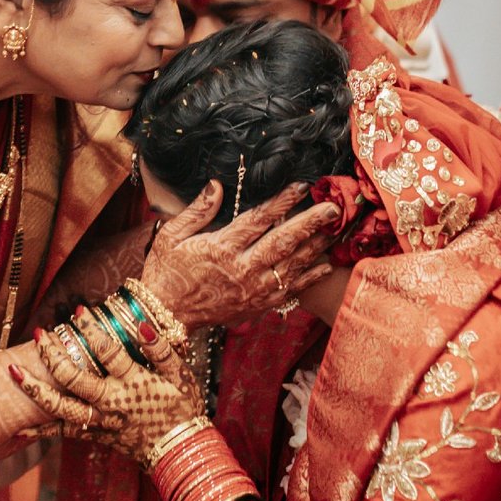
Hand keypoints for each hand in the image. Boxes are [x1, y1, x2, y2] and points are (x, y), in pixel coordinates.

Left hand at [11, 313, 202, 464]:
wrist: (181, 451)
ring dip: (34, 389)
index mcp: (132, 383)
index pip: (106, 351)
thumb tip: (141, 324)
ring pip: (60, 408)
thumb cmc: (183, 408)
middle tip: (39, 334)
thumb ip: (161, 349)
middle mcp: (111, 404)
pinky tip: (18, 427)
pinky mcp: (95, 436)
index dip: (90, 328)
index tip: (78, 309)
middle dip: (52, 354)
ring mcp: (100, 422)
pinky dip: (41, 430)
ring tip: (12, 371)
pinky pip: (63, 433)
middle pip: (72, 378)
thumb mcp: (181, 375)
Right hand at [142, 183, 337, 327]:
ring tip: (335, 231)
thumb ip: (197, 210)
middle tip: (333, 209)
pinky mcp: (257, 305)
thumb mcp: (171, 235)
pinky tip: (324, 265)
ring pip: (292, 266)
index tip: (301, 187)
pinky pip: (290, 291)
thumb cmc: (166, 271)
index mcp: (221, 248)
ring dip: (315, 247)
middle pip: (284, 242)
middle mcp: (242, 269)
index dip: (282, 201)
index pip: (258, 219)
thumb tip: (217, 185)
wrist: (165, 315)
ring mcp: (253, 289)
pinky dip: (309, 278)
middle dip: (311, 223)